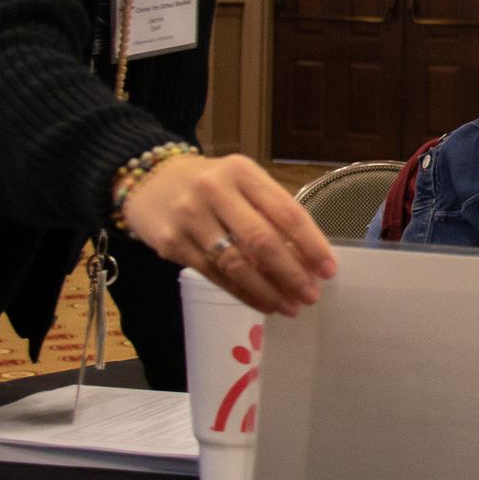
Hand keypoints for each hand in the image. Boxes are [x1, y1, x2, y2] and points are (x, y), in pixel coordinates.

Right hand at [120, 153, 337, 314]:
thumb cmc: (211, 185)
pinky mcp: (171, 243)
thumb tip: (309, 257)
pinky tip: (263, 303)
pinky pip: (214, 275)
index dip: (311, 244)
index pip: (286, 211)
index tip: (329, 269)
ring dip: (268, 290)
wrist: (149, 181)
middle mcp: (214, 190)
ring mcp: (189, 217)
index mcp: (242, 172)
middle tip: (311, 295)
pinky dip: (243, 293)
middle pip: (261, 239)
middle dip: (292, 273)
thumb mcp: (243, 181)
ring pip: (236, 263)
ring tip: (290, 307)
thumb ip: (272, 211)